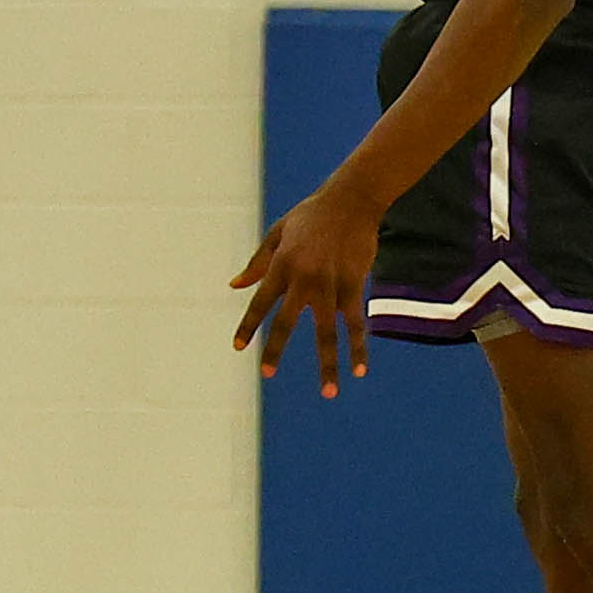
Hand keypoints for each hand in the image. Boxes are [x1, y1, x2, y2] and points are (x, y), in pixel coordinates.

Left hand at [229, 182, 379, 387]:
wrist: (352, 200)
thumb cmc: (311, 216)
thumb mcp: (278, 234)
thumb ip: (258, 263)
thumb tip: (234, 286)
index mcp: (282, 265)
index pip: (261, 302)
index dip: (249, 326)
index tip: (238, 348)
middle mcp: (304, 278)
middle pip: (287, 322)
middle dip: (276, 349)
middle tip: (266, 374)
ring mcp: (331, 284)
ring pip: (328, 332)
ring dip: (328, 364)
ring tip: (328, 392)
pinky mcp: (354, 285)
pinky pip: (355, 323)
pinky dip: (358, 347)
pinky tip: (359, 369)